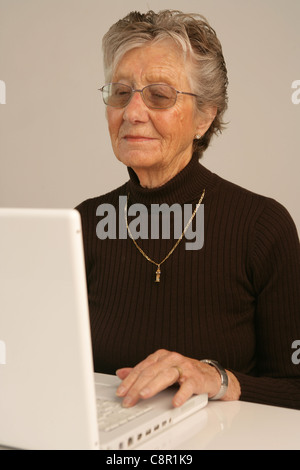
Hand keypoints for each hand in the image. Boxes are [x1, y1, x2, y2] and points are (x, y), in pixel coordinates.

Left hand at [115, 349, 240, 406]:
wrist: (210, 375)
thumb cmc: (184, 372)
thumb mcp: (160, 370)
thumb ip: (142, 371)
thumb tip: (121, 372)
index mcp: (161, 356)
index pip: (142, 368)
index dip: (130, 380)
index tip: (121, 392)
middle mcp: (171, 359)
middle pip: (151, 372)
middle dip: (137, 387)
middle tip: (129, 399)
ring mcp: (184, 367)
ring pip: (166, 376)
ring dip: (154, 386)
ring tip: (144, 395)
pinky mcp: (196, 378)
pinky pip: (187, 386)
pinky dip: (181, 394)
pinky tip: (175, 402)